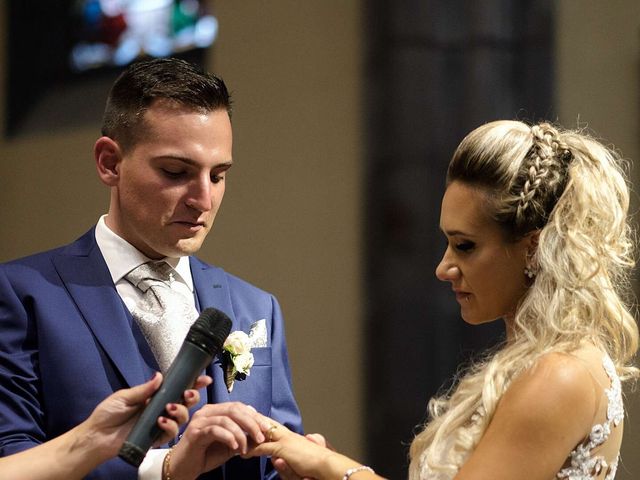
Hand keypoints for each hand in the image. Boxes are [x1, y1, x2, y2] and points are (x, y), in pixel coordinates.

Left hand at [81, 372, 210, 460]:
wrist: (97, 435)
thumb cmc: (108, 413)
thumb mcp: (125, 396)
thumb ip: (144, 389)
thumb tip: (160, 375)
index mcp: (156, 396)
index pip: (178, 387)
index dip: (193, 383)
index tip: (203, 378)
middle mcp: (162, 409)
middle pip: (186, 402)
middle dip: (192, 396)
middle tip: (188, 393)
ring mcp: (161, 424)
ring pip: (183, 417)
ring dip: (181, 411)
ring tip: (169, 408)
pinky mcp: (157, 438)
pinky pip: (171, 433)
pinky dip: (170, 426)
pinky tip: (160, 421)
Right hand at [167, 402, 267, 479]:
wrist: (184, 469)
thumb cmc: (206, 455)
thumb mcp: (230, 445)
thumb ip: (243, 436)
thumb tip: (261, 433)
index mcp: (216, 410)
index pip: (239, 406)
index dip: (254, 416)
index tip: (267, 428)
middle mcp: (207, 411)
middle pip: (234, 409)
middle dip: (251, 422)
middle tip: (261, 437)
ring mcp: (200, 420)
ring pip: (226, 419)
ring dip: (241, 434)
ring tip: (245, 449)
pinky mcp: (195, 432)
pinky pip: (215, 430)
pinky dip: (228, 437)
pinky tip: (235, 448)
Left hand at [247, 419, 347, 479]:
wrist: (327, 466)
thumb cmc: (317, 467)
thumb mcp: (299, 463)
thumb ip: (286, 461)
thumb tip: (276, 460)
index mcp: (294, 438)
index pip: (276, 427)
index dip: (265, 422)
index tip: (256, 416)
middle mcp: (289, 436)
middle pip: (268, 424)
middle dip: (255, 418)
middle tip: (244, 411)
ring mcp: (286, 441)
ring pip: (263, 434)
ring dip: (249, 434)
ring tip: (237, 433)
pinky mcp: (283, 449)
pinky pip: (264, 448)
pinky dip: (252, 450)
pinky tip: (243, 453)